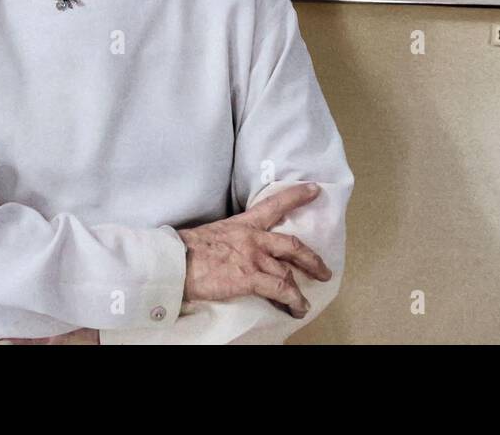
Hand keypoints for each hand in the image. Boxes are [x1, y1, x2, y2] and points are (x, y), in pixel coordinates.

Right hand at [177, 182, 331, 318]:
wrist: (175, 261)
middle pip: (292, 245)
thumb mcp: (212, 233)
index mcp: (243, 223)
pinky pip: (280, 290)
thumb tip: (230, 249)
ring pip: (288, 273)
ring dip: (300, 290)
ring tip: (305, 303)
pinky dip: (293, 300)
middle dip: (311, 259)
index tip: (314, 190)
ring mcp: (253, 258)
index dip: (297, 196)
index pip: (274, 205)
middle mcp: (253, 238)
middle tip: (324, 270)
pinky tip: (297, 308)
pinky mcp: (249, 278)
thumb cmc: (186, 249)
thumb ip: (229, 238)